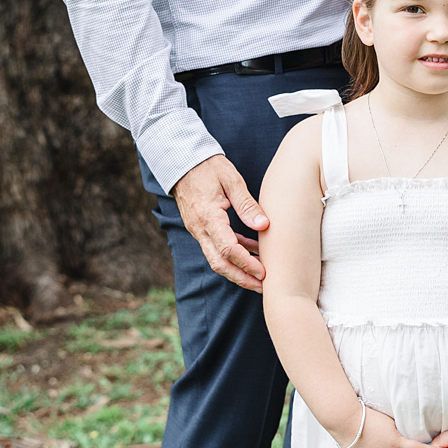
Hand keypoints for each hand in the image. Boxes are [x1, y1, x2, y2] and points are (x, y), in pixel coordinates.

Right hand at [173, 154, 268, 291]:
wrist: (182, 161)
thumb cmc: (209, 167)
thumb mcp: (232, 180)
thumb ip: (247, 205)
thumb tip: (264, 225)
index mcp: (208, 216)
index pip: (227, 249)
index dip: (246, 263)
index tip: (264, 272)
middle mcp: (200, 228)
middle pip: (219, 263)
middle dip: (241, 278)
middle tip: (263, 286)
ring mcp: (198, 230)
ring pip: (216, 259)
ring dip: (238, 270)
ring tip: (260, 277)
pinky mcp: (200, 229)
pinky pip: (216, 248)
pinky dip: (234, 255)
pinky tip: (252, 252)